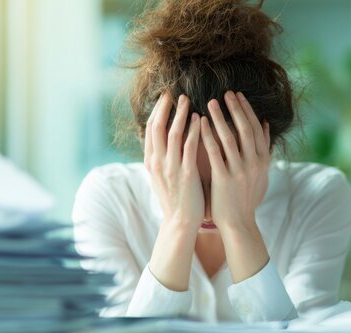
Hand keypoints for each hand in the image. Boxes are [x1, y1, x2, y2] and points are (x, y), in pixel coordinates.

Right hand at [144, 91, 202, 230]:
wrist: (180, 222)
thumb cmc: (176, 197)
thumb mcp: (163, 174)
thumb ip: (163, 155)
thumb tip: (168, 136)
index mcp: (151, 161)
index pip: (150, 129)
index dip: (156, 111)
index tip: (165, 97)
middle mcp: (157, 162)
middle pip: (157, 126)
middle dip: (164, 107)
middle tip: (173, 92)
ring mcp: (170, 168)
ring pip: (172, 133)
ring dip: (179, 114)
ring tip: (187, 100)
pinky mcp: (185, 174)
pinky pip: (189, 147)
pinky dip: (194, 131)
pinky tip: (200, 120)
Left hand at [201, 90, 270, 232]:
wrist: (239, 223)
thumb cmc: (247, 198)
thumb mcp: (261, 173)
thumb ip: (263, 149)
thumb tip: (265, 125)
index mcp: (263, 160)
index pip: (256, 128)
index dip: (247, 111)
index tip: (239, 96)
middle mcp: (254, 163)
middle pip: (245, 129)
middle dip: (236, 109)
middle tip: (226, 92)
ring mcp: (240, 170)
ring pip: (230, 137)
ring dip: (220, 118)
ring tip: (210, 102)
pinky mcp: (225, 179)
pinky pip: (215, 152)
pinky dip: (208, 136)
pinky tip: (199, 124)